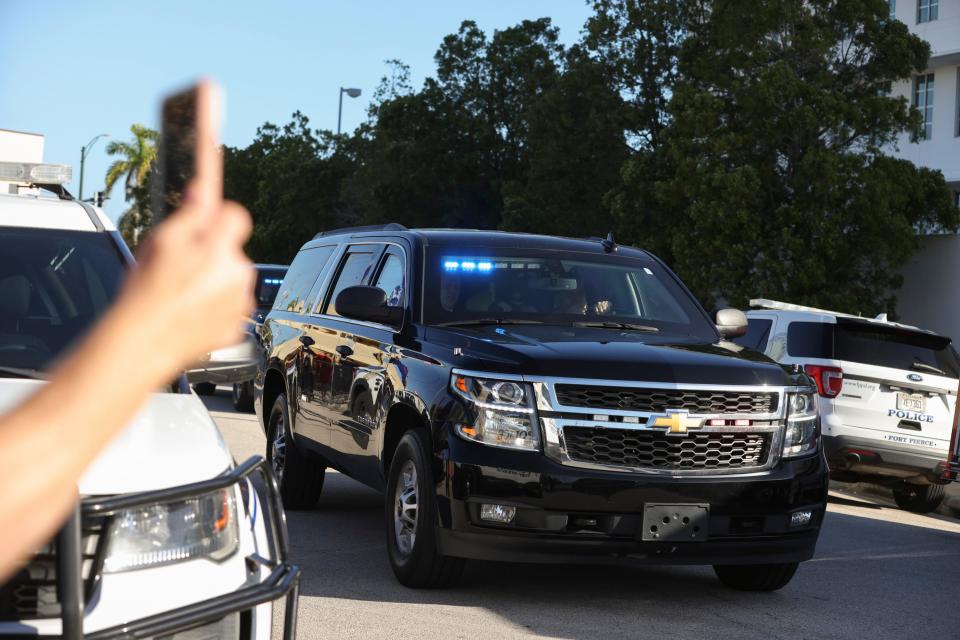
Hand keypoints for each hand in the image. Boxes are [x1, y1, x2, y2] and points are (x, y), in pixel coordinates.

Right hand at [124, 186, 253, 372]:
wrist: (145, 343)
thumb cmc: (147, 293)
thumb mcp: (161, 241)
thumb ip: (188, 214)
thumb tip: (202, 192)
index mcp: (220, 247)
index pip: (236, 215)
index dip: (219, 217)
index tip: (206, 222)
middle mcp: (239, 273)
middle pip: (231, 250)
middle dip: (212, 253)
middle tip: (181, 266)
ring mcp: (240, 302)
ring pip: (231, 280)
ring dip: (213, 282)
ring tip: (181, 293)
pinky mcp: (237, 325)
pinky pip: (229, 308)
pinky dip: (214, 308)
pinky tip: (190, 312)